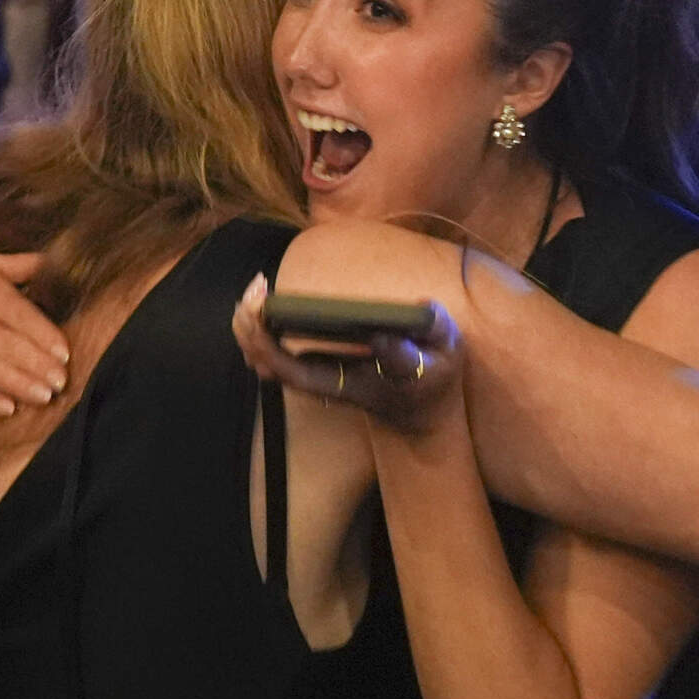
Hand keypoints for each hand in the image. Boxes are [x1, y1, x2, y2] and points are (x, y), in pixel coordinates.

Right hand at [0, 253, 70, 416]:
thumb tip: (56, 261)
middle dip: (40, 367)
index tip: (65, 355)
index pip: (24, 319)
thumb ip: (22, 265)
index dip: (47, 339)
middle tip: (61, 382)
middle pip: (13, 349)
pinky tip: (9, 409)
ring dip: (21, 386)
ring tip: (44, 397)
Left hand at [230, 274, 464, 435]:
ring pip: (267, 363)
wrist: (422, 412)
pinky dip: (261, 328)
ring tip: (257, 287)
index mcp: (355, 384)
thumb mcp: (446, 356)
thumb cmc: (435, 378)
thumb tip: (386, 330)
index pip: (308, 374)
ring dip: (251, 327)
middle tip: (258, 288)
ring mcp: (319, 380)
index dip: (278, 348)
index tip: (270, 310)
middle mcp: (329, 386)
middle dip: (255, 330)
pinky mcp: (316, 370)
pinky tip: (263, 300)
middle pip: (274, 367)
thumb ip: (429, 334)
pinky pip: (274, 354)